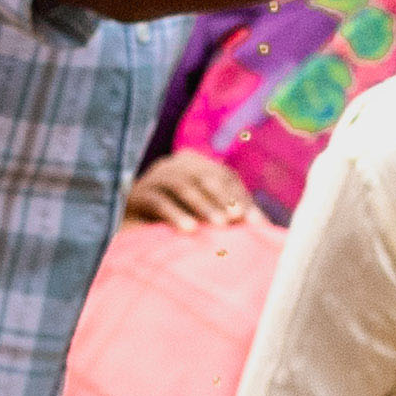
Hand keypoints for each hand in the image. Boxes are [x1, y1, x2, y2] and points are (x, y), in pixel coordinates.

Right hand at [122, 149, 252, 228]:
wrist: (129, 232)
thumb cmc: (177, 225)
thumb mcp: (204, 215)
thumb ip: (229, 213)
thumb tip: (266, 226)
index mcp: (194, 163)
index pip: (224, 176)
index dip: (242, 198)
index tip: (259, 224)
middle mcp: (174, 164)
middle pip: (204, 176)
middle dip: (224, 199)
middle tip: (238, 221)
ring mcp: (153, 176)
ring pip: (183, 185)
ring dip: (203, 206)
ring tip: (220, 226)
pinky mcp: (136, 194)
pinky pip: (158, 201)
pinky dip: (176, 215)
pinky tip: (190, 230)